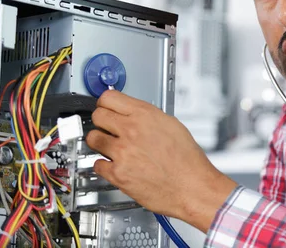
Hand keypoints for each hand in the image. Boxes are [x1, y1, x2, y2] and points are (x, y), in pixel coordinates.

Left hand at [86, 90, 236, 231]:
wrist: (192, 187)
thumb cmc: (188, 160)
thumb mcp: (173, 125)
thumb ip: (149, 117)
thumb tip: (135, 114)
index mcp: (146, 115)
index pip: (109, 97)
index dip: (106, 103)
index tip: (106, 107)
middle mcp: (132, 130)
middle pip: (98, 115)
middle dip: (102, 121)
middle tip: (107, 127)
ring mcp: (122, 152)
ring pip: (93, 138)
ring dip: (100, 142)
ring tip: (111, 147)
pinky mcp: (117, 174)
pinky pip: (97, 164)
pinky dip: (104, 165)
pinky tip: (115, 165)